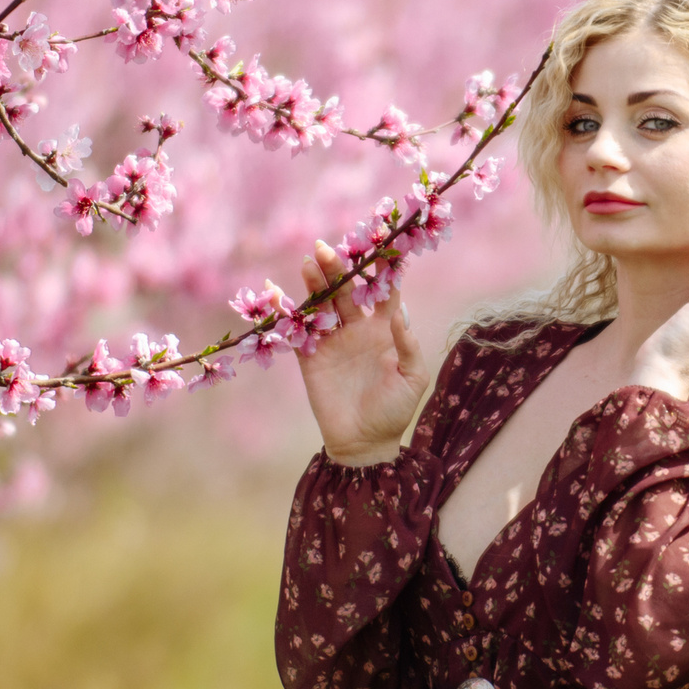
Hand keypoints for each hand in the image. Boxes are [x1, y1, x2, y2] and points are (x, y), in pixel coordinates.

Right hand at [294, 239, 429, 464]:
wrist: (365, 443)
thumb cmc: (395, 411)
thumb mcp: (413, 379)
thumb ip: (407, 346)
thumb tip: (399, 314)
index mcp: (385, 330)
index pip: (384, 291)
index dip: (382, 270)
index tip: (379, 245)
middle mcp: (357, 329)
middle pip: (347, 290)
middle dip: (338, 269)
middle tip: (328, 248)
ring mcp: (333, 341)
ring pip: (322, 304)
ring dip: (315, 283)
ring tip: (309, 262)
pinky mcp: (310, 357)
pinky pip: (297, 330)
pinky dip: (285, 312)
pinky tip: (275, 293)